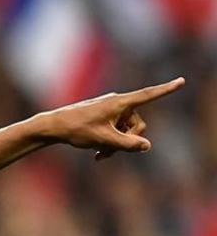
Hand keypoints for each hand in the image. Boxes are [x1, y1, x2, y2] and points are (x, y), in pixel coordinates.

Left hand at [37, 78, 183, 159]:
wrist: (53, 126)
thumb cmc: (77, 130)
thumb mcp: (104, 140)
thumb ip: (127, 144)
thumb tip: (147, 146)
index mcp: (120, 102)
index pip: (148, 95)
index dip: (166, 90)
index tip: (182, 81)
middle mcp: (117, 102)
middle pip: (137, 124)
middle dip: (128, 140)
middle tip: (109, 153)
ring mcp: (109, 109)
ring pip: (125, 129)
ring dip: (117, 144)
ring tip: (100, 154)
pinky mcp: (102, 115)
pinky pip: (115, 129)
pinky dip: (110, 141)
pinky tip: (97, 154)